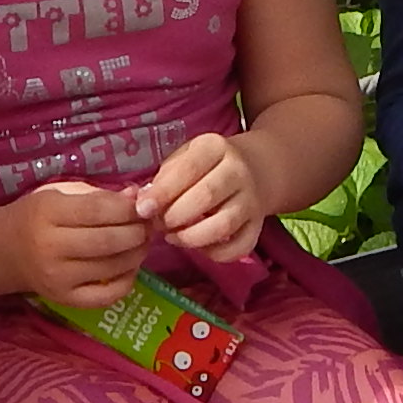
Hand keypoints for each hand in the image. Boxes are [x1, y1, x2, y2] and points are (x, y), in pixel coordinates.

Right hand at [0, 177, 152, 303]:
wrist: (5, 250)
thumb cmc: (37, 215)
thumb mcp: (59, 194)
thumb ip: (98, 195)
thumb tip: (136, 197)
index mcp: (48, 213)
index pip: (99, 210)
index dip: (128, 208)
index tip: (141, 205)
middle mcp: (51, 248)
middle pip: (109, 240)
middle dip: (138, 231)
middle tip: (147, 225)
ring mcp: (58, 278)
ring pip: (113, 267)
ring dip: (138, 253)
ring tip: (141, 242)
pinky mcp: (65, 300)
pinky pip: (108, 296)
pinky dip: (127, 281)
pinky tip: (128, 266)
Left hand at [140, 129, 273, 265]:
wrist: (257, 167)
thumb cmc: (208, 164)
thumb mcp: (186, 156)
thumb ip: (165, 177)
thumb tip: (145, 204)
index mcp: (216, 148)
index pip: (189, 169)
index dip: (163, 192)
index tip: (143, 209)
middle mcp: (238, 171)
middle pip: (206, 197)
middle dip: (175, 216)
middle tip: (158, 224)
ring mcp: (251, 199)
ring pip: (224, 225)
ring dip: (191, 238)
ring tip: (173, 237)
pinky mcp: (258, 225)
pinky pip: (239, 247)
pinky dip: (215, 254)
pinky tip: (198, 247)